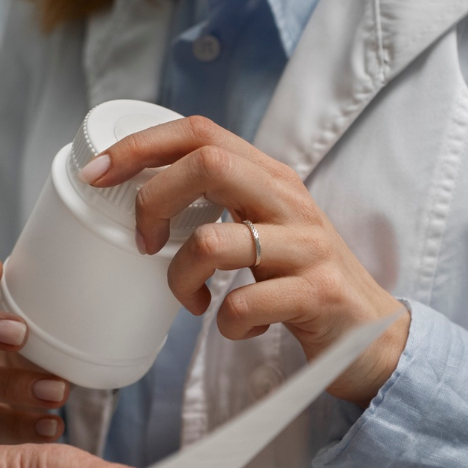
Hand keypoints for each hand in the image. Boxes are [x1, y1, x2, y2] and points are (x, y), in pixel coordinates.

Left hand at [82, 116, 409, 406]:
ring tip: (193, 299)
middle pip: (207, 166)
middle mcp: (289, 200)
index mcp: (268, 177)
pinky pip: (243, 303)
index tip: (96, 175)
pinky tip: (240, 325)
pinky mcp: (316, 294)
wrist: (371, 335)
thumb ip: (217, 202)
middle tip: (146, 245)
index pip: (199, 133)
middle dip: (155, 204)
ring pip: (214, 242)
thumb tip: (136, 195)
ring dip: (182, 278)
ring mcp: (306, 246)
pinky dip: (226, 323)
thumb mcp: (261, 226)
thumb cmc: (299, 280)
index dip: (140, 146)